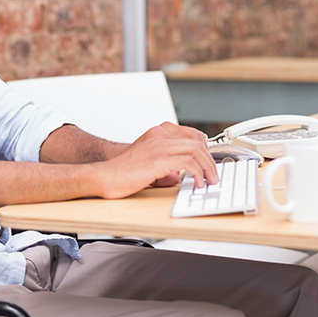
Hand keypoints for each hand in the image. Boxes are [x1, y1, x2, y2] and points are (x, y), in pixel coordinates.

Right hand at [91, 122, 216, 198]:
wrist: (104, 177)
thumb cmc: (123, 172)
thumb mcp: (149, 163)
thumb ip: (166, 164)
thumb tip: (179, 175)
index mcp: (158, 133)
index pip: (192, 134)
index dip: (205, 150)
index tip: (209, 164)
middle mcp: (160, 135)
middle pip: (198, 142)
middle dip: (210, 160)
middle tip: (213, 176)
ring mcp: (159, 146)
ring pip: (196, 150)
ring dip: (208, 167)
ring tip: (209, 181)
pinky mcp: (158, 160)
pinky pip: (188, 162)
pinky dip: (198, 173)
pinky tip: (197, 183)